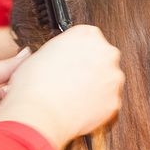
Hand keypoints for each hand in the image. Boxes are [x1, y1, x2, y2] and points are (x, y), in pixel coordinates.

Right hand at [0, 25, 122, 149]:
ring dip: (95, 88)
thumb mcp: (35, 57)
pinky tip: (79, 109)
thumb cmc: (33, 86)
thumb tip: (44, 57)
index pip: (88, 38)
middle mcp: (105, 52)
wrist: (40, 115)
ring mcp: (113, 77)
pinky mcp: (115, 101)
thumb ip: (51, 53)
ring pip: (107, 82)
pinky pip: (107, 103)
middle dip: (90, 69)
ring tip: (72, 97)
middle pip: (102, 58)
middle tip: (70, 81)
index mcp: (86, 34)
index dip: (77, 53)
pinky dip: (97, 107)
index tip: (70, 62)